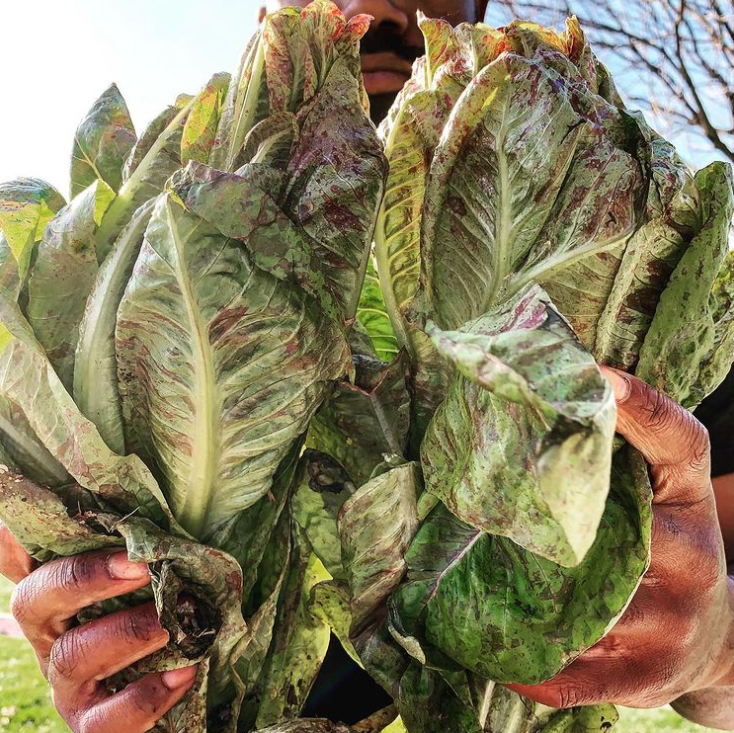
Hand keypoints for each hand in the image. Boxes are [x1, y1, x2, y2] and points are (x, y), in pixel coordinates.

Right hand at [0, 527, 197, 732]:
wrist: (176, 690)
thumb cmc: (159, 616)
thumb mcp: (146, 578)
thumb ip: (132, 543)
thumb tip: (130, 494)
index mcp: (58, 597)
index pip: (22, 560)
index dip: (14, 539)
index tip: (36, 521)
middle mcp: (53, 637)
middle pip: (36, 601)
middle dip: (85, 579)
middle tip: (141, 565)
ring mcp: (69, 686)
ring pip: (75, 656)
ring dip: (127, 632)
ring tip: (173, 617)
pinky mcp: (95, 725)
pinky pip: (107, 721)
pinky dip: (147, 695)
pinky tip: (186, 670)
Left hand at [508, 367, 733, 725]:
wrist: (716, 638)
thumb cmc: (670, 547)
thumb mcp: (663, 490)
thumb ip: (624, 448)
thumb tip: (554, 389)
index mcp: (688, 497)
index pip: (680, 442)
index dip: (640, 406)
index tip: (593, 373)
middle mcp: (690, 555)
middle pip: (613, 527)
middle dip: (551, 513)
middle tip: (483, 493)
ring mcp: (671, 621)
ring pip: (584, 603)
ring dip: (523, 591)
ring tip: (460, 577)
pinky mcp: (645, 676)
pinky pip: (575, 676)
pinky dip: (530, 667)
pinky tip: (492, 656)